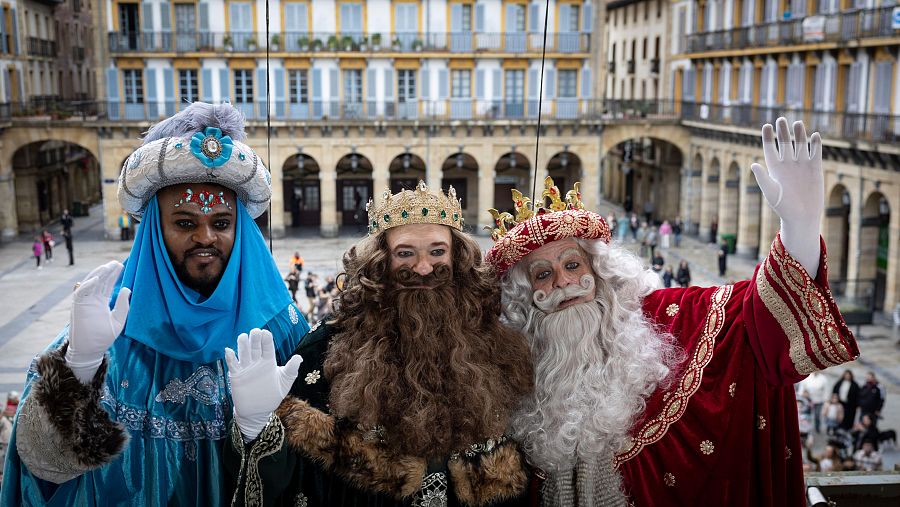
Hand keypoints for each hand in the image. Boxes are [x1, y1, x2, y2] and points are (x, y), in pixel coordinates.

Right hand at [65, 261, 130, 382]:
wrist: (90, 351)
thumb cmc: (103, 338)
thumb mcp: (118, 320)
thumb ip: (123, 305)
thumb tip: (128, 289)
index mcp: (101, 303)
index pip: (107, 285)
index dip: (113, 276)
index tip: (121, 266)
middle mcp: (92, 300)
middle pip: (100, 282)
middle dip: (107, 272)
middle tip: (116, 263)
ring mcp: (84, 303)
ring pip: (90, 284)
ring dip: (98, 274)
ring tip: (108, 267)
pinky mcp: (77, 307)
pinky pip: (80, 293)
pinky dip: (87, 285)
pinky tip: (97, 279)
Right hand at [225, 329, 303, 440]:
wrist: (258, 411)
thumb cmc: (272, 395)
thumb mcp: (284, 383)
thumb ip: (291, 370)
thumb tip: (299, 358)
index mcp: (269, 361)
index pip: (267, 347)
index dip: (266, 340)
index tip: (265, 333)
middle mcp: (257, 362)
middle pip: (255, 347)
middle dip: (254, 339)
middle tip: (255, 331)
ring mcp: (246, 368)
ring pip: (243, 353)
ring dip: (242, 345)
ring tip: (243, 337)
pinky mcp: (236, 376)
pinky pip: (233, 365)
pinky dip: (230, 358)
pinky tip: (229, 350)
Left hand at [751, 118, 822, 276]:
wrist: (802, 216)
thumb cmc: (783, 207)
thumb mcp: (771, 192)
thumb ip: (762, 178)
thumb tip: (753, 164)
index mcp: (774, 169)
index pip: (770, 149)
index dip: (768, 137)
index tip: (766, 126)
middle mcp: (788, 164)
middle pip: (785, 143)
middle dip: (783, 132)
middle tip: (781, 119)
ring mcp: (801, 165)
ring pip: (800, 145)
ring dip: (799, 135)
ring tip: (797, 124)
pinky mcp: (815, 169)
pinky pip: (815, 153)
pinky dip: (815, 145)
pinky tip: (815, 136)